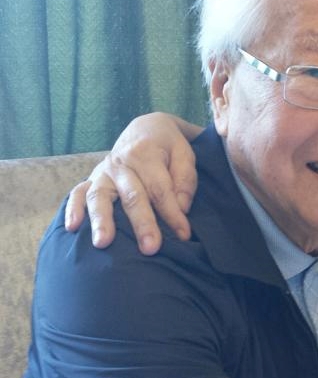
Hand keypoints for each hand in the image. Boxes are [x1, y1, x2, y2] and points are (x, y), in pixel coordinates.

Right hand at [64, 112, 200, 254]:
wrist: (145, 129)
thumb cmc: (168, 147)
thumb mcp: (184, 154)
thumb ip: (185, 179)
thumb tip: (181, 208)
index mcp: (146, 154)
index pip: (160, 189)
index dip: (172, 214)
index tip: (183, 235)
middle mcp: (121, 163)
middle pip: (132, 196)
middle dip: (142, 223)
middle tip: (150, 248)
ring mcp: (103, 172)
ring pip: (100, 196)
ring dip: (101, 220)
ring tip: (103, 243)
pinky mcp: (91, 179)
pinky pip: (77, 193)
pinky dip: (72, 209)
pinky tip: (72, 228)